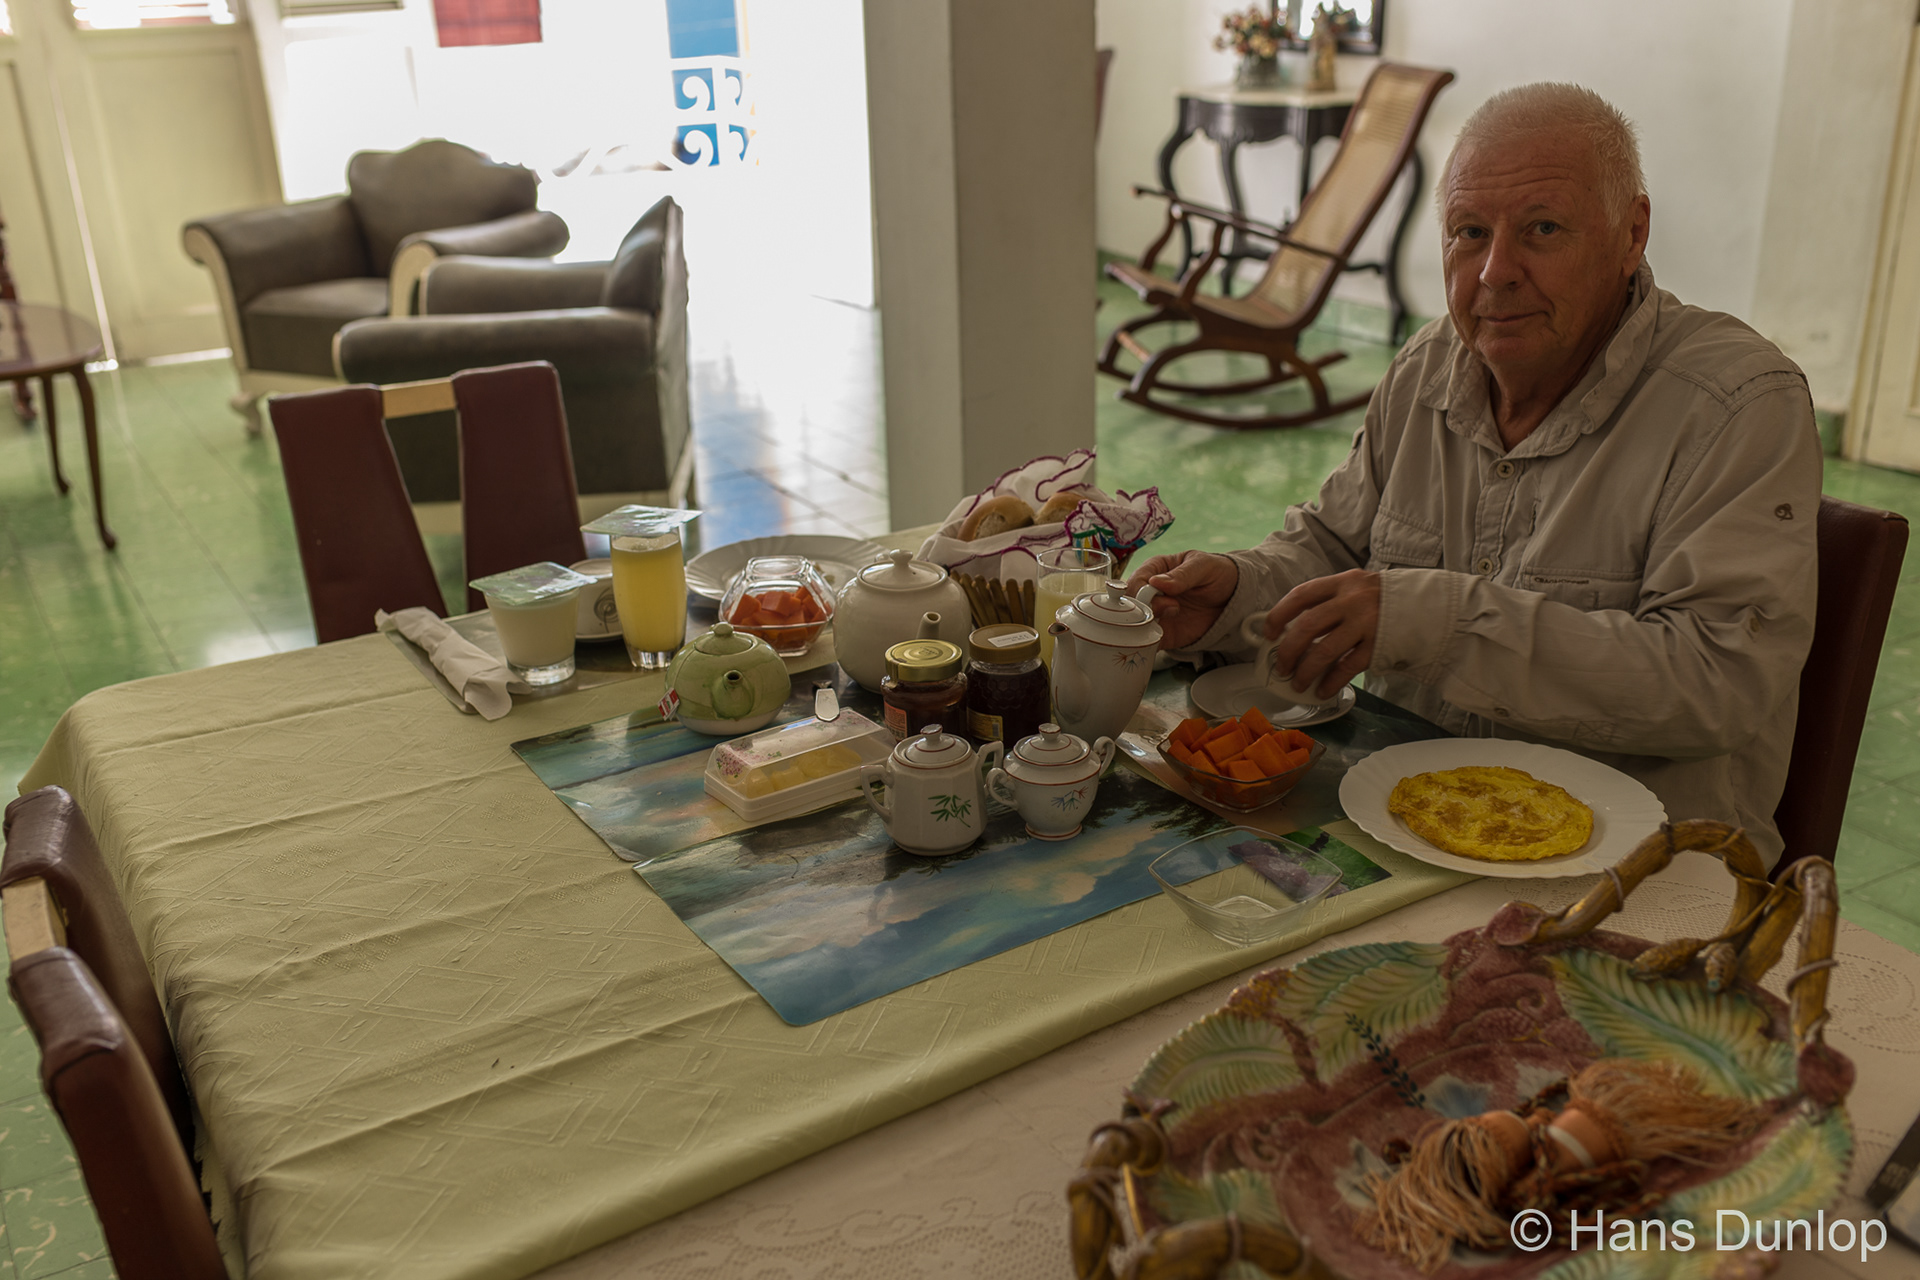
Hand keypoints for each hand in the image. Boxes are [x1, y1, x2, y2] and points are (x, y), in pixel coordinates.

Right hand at [1125, 551, 1238, 650]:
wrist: (1233, 599)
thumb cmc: (1216, 574)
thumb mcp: (1203, 566)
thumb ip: (1181, 575)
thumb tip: (1157, 582)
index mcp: (1154, 570)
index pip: (1136, 581)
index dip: (1144, 592)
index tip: (1167, 598)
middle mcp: (1149, 593)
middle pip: (1129, 605)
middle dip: (1143, 611)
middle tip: (1171, 611)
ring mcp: (1154, 614)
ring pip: (1132, 625)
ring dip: (1142, 629)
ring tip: (1165, 627)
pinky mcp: (1162, 634)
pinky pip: (1144, 642)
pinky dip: (1145, 645)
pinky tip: (1156, 642)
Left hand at [1261, 569, 1380, 699]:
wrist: (1429, 606)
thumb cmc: (1384, 601)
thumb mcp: (1357, 588)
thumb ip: (1330, 602)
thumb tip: (1293, 630)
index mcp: (1343, 582)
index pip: (1301, 595)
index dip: (1279, 614)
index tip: (1268, 632)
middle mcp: (1353, 600)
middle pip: (1308, 626)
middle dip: (1289, 650)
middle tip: (1282, 666)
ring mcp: (1367, 623)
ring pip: (1324, 650)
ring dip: (1306, 670)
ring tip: (1299, 683)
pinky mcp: (1379, 645)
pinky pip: (1347, 667)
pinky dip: (1331, 681)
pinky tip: (1323, 690)